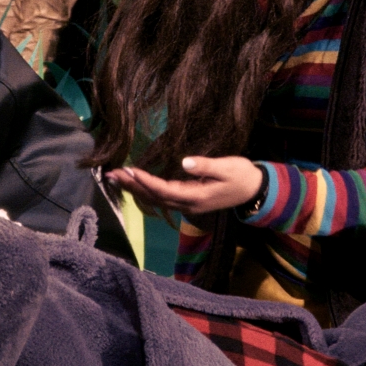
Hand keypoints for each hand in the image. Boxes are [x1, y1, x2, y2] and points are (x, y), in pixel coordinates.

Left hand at [107, 156, 265, 213]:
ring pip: (155, 199)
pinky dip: (146, 191)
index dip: (145, 181)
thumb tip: (185, 162)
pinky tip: (136, 184)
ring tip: (116, 178)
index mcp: (195, 197)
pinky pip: (161, 198)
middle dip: (131, 186)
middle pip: (153, 197)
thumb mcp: (227, 167)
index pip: (163, 189)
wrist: (255, 190)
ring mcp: (187, 204)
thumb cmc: (242, 175)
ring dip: (135, 189)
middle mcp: (187, 204)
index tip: (128, 170)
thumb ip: (205, 165)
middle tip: (110, 175)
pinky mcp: (188, 200)